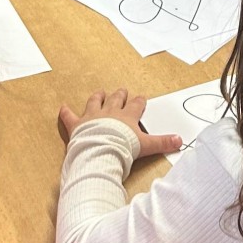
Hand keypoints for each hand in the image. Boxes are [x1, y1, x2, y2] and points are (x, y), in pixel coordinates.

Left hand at [58, 89, 183, 160]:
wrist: (102, 152)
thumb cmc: (123, 148)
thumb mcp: (147, 146)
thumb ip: (163, 143)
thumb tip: (180, 141)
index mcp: (127, 117)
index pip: (136, 106)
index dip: (139, 102)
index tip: (141, 98)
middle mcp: (110, 113)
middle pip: (116, 99)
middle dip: (120, 95)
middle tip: (122, 90)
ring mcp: (92, 117)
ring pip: (95, 102)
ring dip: (98, 97)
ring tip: (100, 93)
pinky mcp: (77, 125)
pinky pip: (69, 116)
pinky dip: (65, 112)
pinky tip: (62, 107)